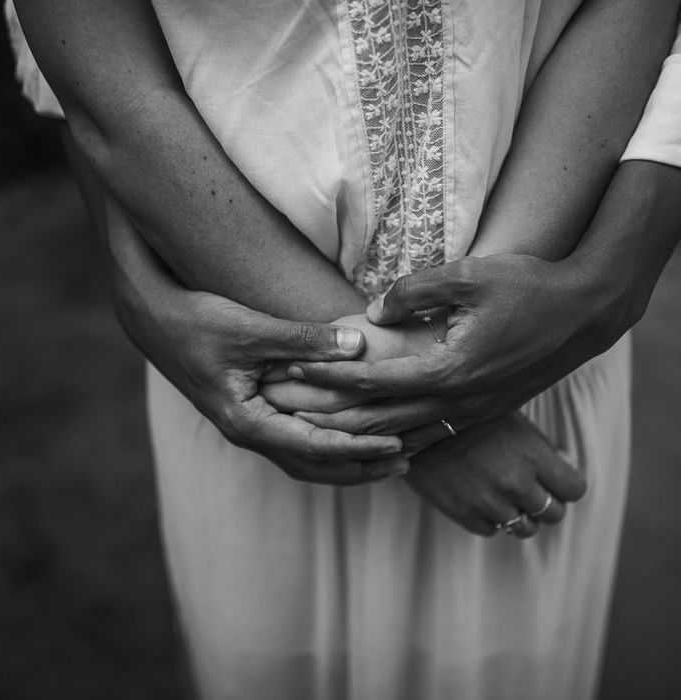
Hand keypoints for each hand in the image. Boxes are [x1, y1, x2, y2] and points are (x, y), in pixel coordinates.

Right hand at [103, 198, 407, 484]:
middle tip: (406, 462)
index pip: (314, 447)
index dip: (357, 448)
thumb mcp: (250, 328)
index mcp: (247, 422)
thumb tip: (358, 344)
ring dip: (346, 462)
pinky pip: (295, 442)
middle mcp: (248, 434)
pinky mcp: (250, 415)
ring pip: (304, 460)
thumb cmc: (197, 322)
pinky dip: (327, 445)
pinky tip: (348, 434)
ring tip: (387, 459)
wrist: (153, 321)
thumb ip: (303, 340)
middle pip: (313, 466)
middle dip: (360, 467)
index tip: (397, 445)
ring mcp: (248, 428)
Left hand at [285, 254, 616, 445]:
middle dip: (328, 414)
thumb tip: (373, 314)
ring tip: (316, 426)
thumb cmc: (529, 288)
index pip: (369, 381)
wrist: (585, 314)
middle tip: (289, 408)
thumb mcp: (469, 275)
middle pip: (376, 421)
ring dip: (355, 433)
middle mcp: (456, 403)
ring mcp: (470, 414)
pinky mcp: (481, 414)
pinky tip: (372, 438)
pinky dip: (393, 439)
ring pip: (399, 436)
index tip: (292, 364)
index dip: (327, 374)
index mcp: (447, 371)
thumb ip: (413, 292)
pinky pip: (426, 436)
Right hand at [406, 412, 586, 537]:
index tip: (553, 477)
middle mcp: (516, 484)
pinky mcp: (464, 514)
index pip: (574, 490)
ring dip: (518, 513)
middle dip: (545, 501)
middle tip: (529, 487)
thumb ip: (539, 447)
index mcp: (534, 456)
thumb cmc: (466, 415)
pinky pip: (492, 530)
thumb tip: (564, 465)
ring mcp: (489, 503)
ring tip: (502, 493)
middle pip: (553, 513)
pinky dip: (490, 518)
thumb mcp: (510, 418)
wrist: (413, 422)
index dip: (565, 484)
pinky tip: (479, 496)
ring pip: (524, 528)